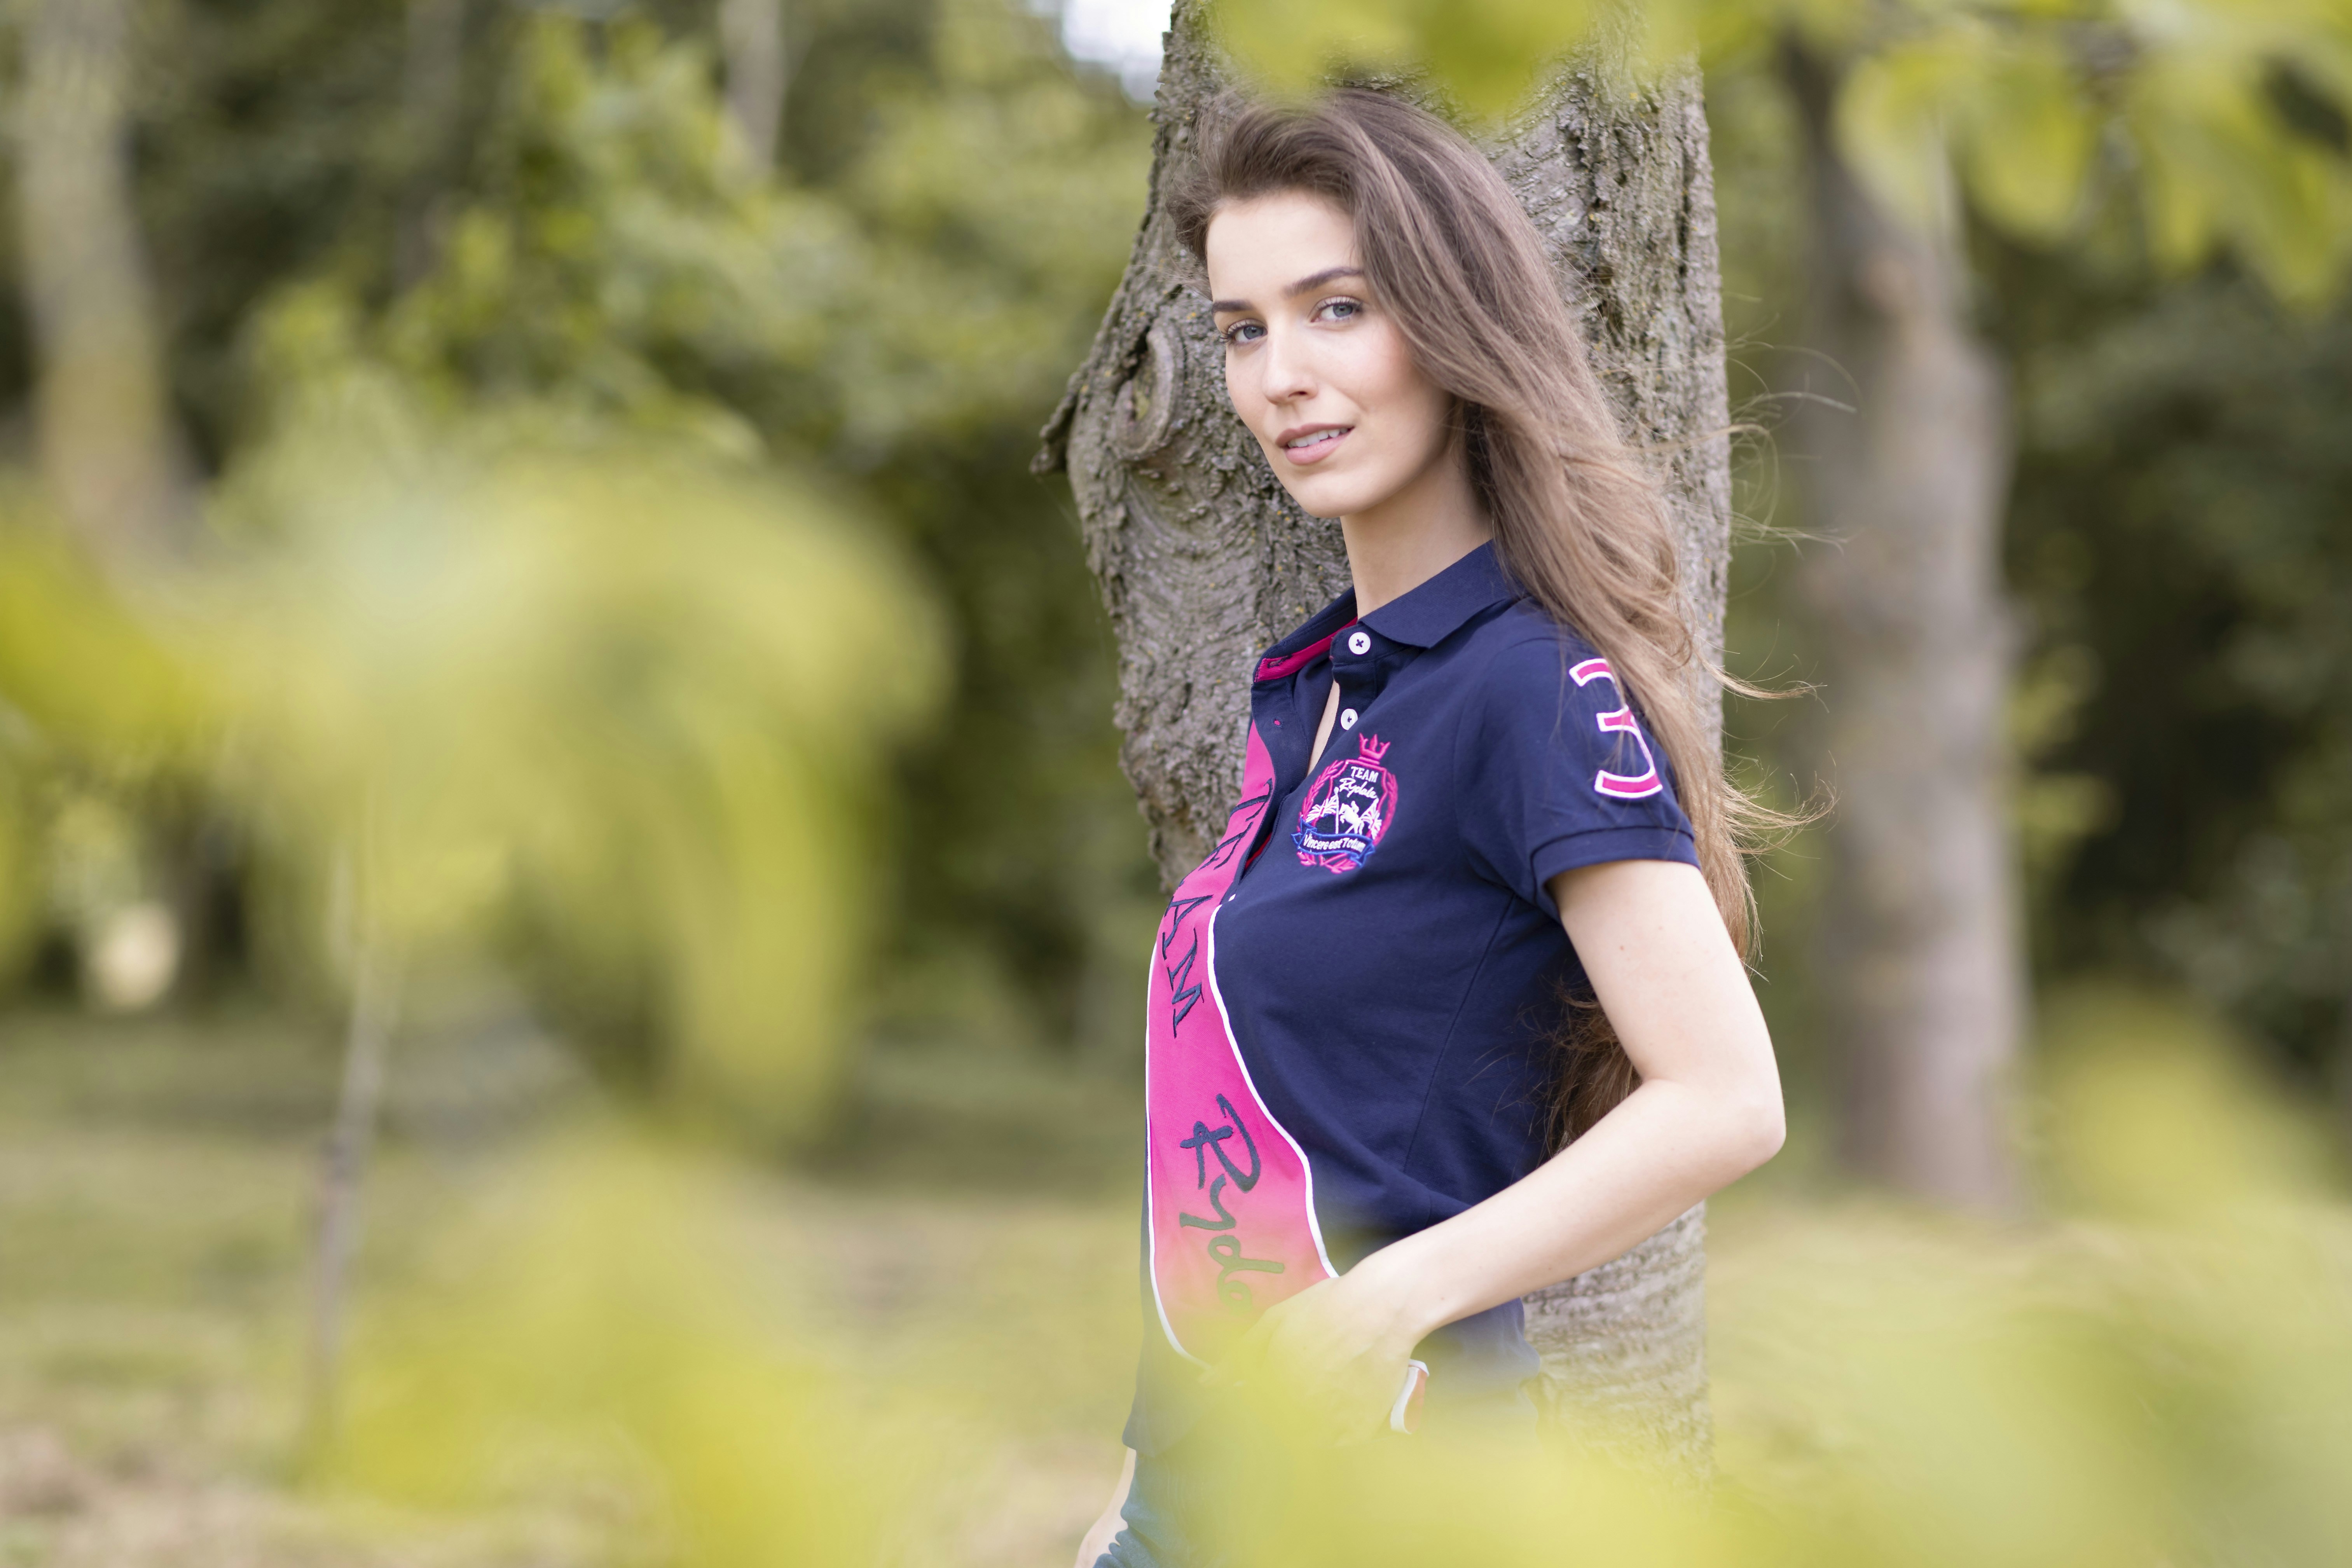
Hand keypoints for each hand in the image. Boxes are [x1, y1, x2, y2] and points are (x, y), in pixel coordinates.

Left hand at [1206, 1250, 1428, 1441]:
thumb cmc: (1328, 1306)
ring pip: (1307, 1442)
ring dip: (1309, 1429)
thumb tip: (1208, 1384)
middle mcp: (1297, 1408)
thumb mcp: (1277, 1320)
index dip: (1259, 1405)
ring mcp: (1328, 1423)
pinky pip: (1339, 1446)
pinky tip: (1344, 1406)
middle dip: (1284, 1417)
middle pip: (1278, 1430)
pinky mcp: (1358, 1431)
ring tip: (1326, 1397)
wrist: (1384, 1308)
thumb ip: (1241, 1355)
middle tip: (1307, 1389)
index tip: (1271, 1394)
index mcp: (1271, 1384)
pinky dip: (1338, 1434)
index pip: (1252, 1413)